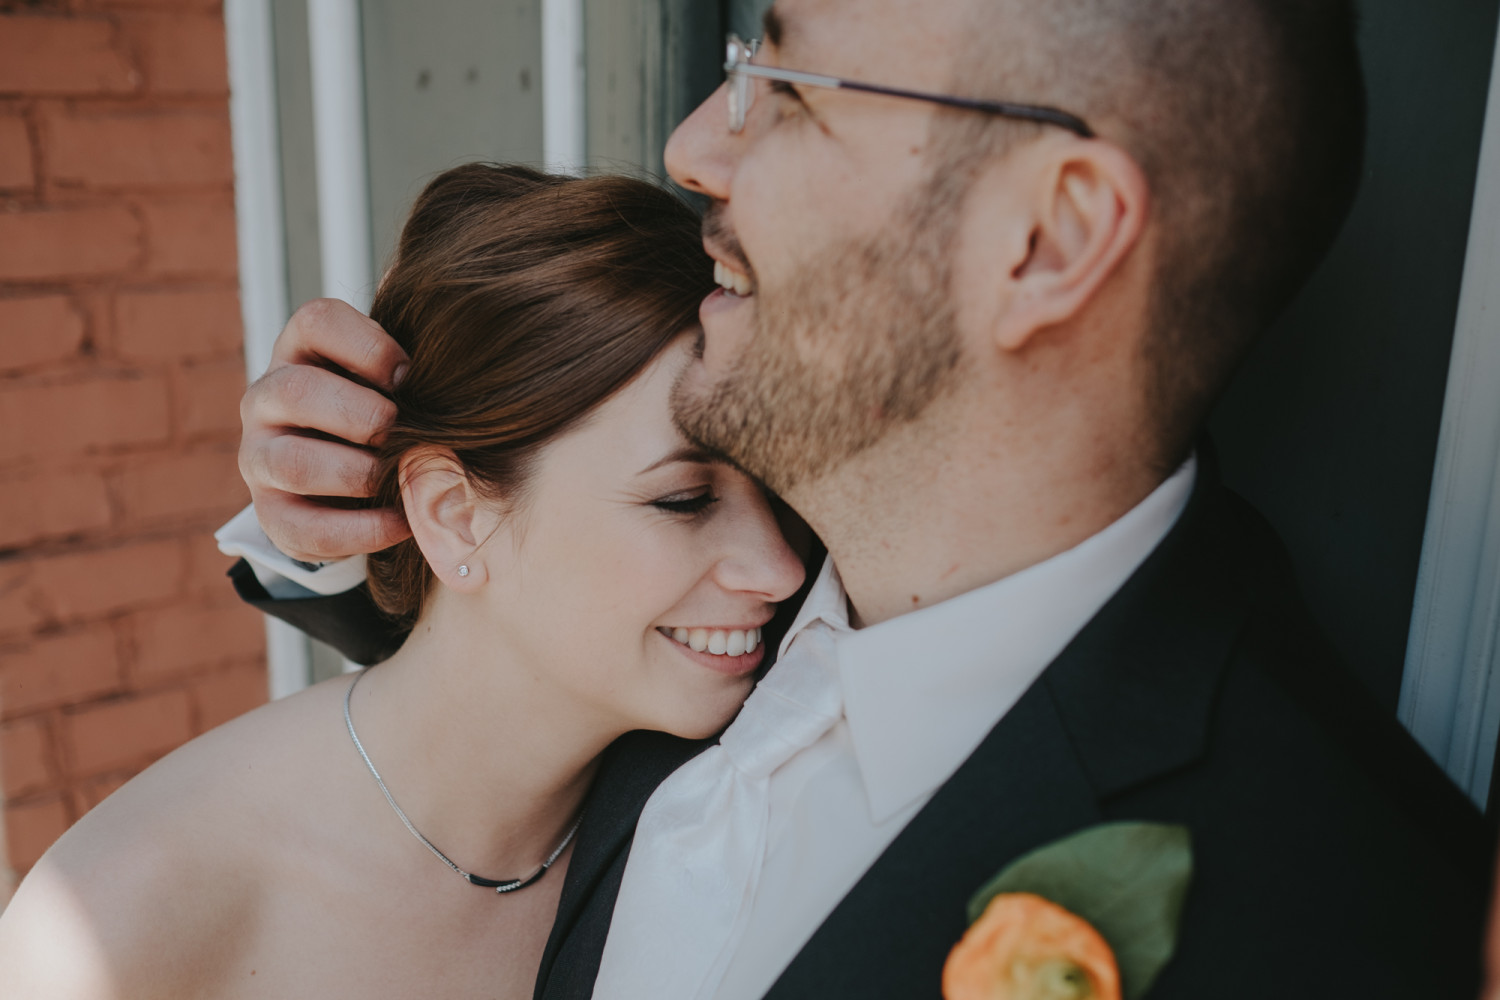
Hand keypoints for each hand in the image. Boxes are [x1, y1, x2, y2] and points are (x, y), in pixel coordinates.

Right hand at [239, 299, 413, 561]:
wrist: (353, 484)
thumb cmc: (386, 416)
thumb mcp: (398, 385)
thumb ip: (416, 377)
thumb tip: (458, 383)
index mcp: (302, 351)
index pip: (315, 321)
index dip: (368, 345)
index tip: (410, 375)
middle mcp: (268, 399)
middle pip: (295, 390)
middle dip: (361, 415)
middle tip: (401, 430)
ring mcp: (260, 457)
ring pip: (292, 462)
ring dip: (357, 473)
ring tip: (398, 478)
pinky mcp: (271, 514)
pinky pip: (304, 527)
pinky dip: (361, 530)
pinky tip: (401, 522)